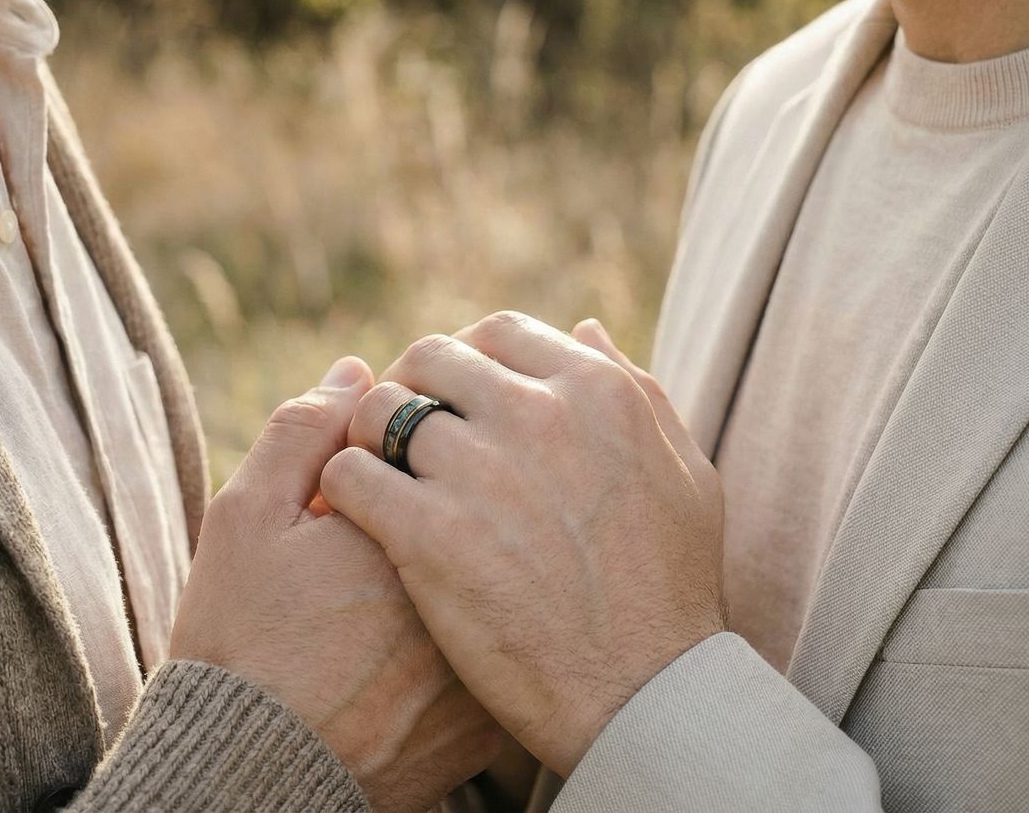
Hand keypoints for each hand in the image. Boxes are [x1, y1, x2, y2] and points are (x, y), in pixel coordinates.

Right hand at [171, 357, 500, 812]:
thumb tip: (358, 372)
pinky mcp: (490, 720)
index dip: (413, 446)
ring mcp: (482, 659)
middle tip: (380, 538)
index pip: (447, 445)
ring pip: (509, 573)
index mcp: (405, 524)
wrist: (244, 780)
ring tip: (394, 591)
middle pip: (489, 506)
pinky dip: (492, 625)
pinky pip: (513, 646)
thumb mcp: (245, 518)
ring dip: (485, 554)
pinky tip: (438, 630)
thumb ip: (305, 430)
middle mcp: (460, 588)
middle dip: (457, 495)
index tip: (386, 464)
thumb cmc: (238, 642)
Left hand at [320, 315, 726, 779]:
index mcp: (595, 391)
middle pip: (432, 358)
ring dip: (370, 433)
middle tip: (403, 429)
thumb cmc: (671, 591)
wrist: (644, 698)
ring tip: (376, 469)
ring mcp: (478, 471)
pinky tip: (356, 512)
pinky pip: (352, 473)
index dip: (467, 358)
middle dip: (411, 385)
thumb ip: (639, 391)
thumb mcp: (685, 474)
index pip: (499, 333)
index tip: (454, 394)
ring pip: (382, 410)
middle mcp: (535, 415)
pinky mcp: (428, 533)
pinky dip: (342, 485)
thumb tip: (584, 329)